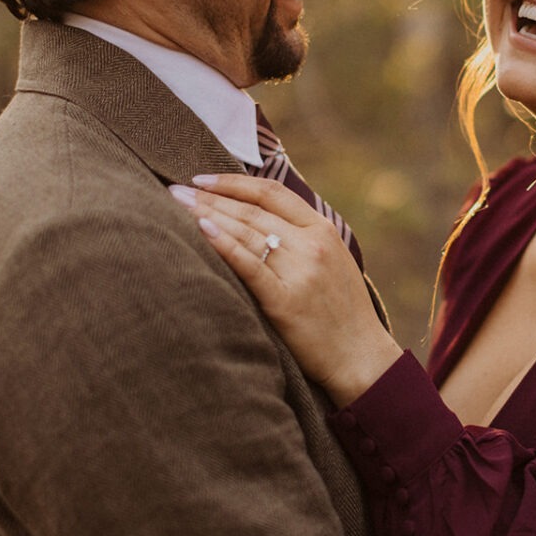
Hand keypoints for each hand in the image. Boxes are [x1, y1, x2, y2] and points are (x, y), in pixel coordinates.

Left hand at [169, 175, 402, 404]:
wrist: (360, 357)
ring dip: (206, 214)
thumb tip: (256, 218)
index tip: (202, 178)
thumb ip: (302, 237)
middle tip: (175, 189)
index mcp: (323, 230)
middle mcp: (312, 244)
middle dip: (208, 197)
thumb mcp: (333, 261)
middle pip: (251, 211)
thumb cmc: (343, 312)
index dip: (233, 182)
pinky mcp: (285, 301)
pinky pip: (249, 266)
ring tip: (175, 205)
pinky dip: (224, 245)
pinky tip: (201, 229)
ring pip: (246, 232)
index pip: (271, 194)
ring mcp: (299, 271)